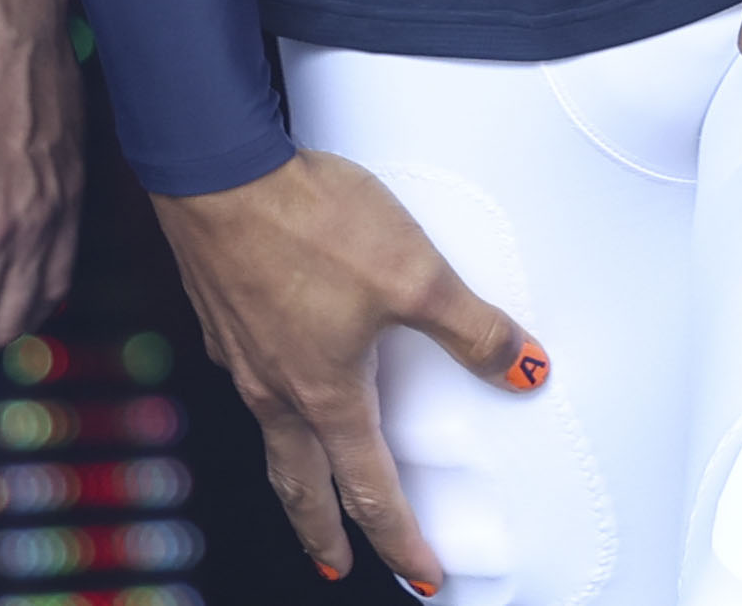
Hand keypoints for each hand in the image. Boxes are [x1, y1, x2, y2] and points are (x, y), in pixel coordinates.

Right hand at [158, 151, 538, 591]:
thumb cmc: (307, 223)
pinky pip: (247, 381)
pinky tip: (271, 380)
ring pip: (268, 438)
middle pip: (301, 486)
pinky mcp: (220, 315)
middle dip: (322, 534)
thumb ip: (472, 328)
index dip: (400, 539)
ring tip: (300, 486)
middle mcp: (277, 389)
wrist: (218, 174)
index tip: (420, 573)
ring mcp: (241, 355)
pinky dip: (265, 405)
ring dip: (290, 476)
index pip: (370, 491)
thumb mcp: (415, 274)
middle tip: (335, 566)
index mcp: (328, 395)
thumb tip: (523, 369)